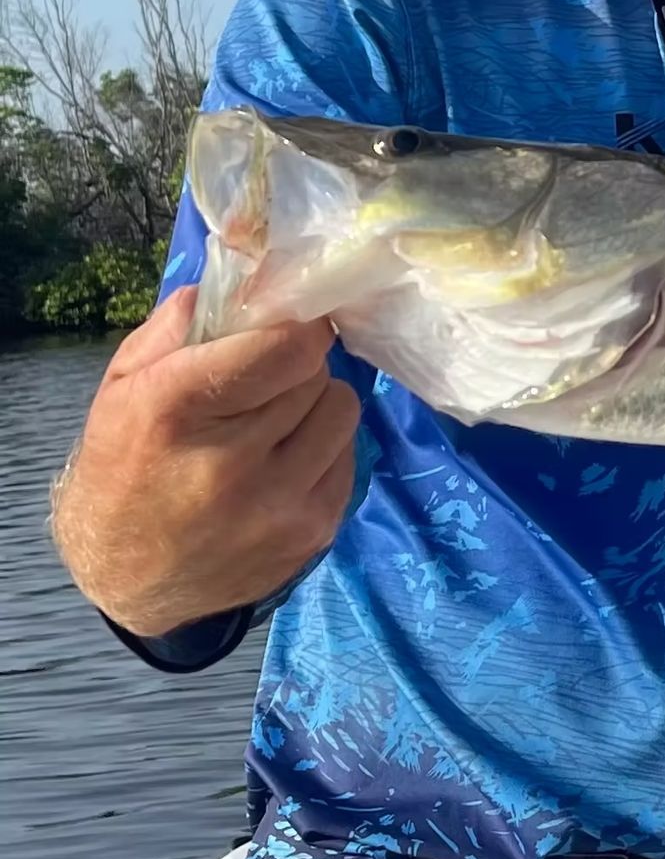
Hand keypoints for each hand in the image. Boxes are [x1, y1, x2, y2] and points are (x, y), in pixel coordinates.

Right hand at [50, 287, 359, 638]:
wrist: (131, 578)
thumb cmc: (125, 467)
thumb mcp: (123, 387)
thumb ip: (178, 327)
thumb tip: (247, 281)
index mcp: (175, 411)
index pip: (284, 346)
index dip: (295, 328)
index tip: (289, 327)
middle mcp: (229, 462)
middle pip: (313, 372)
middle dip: (293, 367)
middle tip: (262, 384)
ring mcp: (278, 502)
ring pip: (342, 410)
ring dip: (315, 406)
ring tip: (274, 425)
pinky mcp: (313, 530)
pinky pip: (347, 455)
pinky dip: (322, 449)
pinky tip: (281, 465)